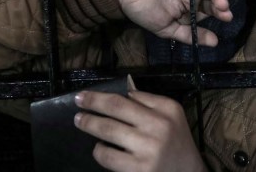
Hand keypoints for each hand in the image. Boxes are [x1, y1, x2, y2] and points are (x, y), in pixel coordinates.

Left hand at [74, 90, 206, 171]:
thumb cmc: (177, 142)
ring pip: (109, 131)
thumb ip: (149, 102)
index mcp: (166, 109)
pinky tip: (99, 148)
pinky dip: (99, 151)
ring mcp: (148, 149)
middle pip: (116, 109)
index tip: (87, 94)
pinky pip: (109, 156)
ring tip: (80, 122)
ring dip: (90, 124)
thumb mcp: (172, 116)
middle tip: (78, 101)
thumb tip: (122, 91)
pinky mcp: (139, 170)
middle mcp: (158, 126)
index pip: (129, 97)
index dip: (103, 95)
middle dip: (92, 104)